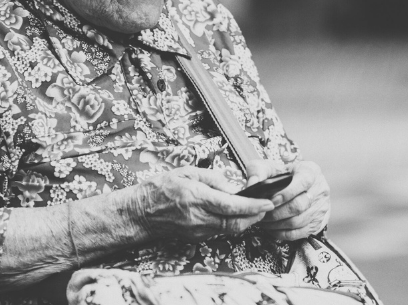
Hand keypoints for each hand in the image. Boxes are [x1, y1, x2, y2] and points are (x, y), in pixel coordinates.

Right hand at [130, 166, 274, 241]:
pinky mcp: (196, 237)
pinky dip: (232, 224)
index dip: (253, 205)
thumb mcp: (185, 171)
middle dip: (256, 216)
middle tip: (267, 206)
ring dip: (246, 221)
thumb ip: (211, 177)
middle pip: (236, 222)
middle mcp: (199, 217)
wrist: (139, 213)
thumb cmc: (159, 189)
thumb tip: (231, 186)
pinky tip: (236, 215)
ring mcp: (198, 230)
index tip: (268, 201)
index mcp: (196, 197)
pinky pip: (220, 231)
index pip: (232, 205)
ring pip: (231, 229)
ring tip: (255, 209)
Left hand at [245, 160, 329, 240]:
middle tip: (262, 213)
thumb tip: (253, 184)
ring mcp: (320, 208)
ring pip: (298, 221)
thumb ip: (259, 171)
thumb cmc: (283, 176)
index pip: (303, 181)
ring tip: (263, 221)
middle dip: (277, 212)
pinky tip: (272, 228)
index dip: (286, 193)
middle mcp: (319, 189)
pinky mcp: (317, 223)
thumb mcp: (271, 167)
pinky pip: (299, 233)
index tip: (271, 199)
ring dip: (277, 224)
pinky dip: (282, 233)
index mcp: (310, 171)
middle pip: (299, 205)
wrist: (299, 186)